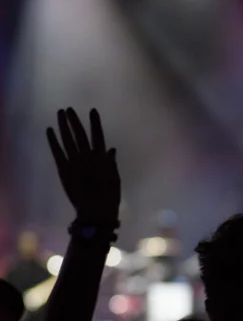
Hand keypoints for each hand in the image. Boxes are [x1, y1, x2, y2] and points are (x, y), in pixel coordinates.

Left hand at [46, 108, 119, 222]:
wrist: (95, 211)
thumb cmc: (109, 197)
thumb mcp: (115, 178)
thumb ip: (111, 163)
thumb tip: (111, 149)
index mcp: (101, 158)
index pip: (98, 135)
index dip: (95, 123)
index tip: (92, 110)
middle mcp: (87, 157)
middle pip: (79, 134)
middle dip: (74, 121)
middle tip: (69, 109)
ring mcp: (74, 162)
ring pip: (67, 140)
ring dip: (63, 126)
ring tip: (60, 114)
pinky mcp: (64, 170)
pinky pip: (57, 152)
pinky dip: (53, 141)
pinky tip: (50, 131)